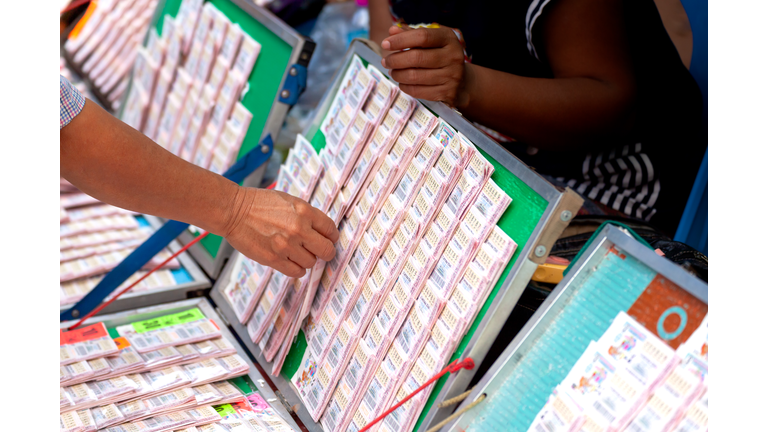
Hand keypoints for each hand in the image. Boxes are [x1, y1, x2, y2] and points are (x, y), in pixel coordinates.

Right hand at [222, 187, 339, 277]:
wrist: (233, 211)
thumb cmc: (258, 204)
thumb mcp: (288, 201)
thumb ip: (306, 215)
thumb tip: (322, 231)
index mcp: (304, 211)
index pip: (331, 229)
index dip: (332, 237)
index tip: (329, 240)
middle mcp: (298, 229)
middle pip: (326, 250)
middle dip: (326, 252)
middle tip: (321, 252)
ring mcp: (286, 246)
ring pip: (311, 262)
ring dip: (306, 259)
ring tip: (296, 252)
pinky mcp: (274, 259)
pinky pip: (297, 272)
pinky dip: (296, 269)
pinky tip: (290, 261)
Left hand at [381, 25, 469, 107]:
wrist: (463, 82)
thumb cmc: (440, 56)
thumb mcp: (431, 41)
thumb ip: (412, 34)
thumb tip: (392, 31)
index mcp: (449, 38)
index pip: (422, 36)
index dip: (401, 40)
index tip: (385, 44)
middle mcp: (453, 56)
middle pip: (416, 57)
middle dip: (395, 60)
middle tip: (386, 61)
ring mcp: (452, 76)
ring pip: (415, 76)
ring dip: (398, 74)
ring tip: (392, 72)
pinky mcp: (447, 93)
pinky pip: (418, 91)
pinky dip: (405, 87)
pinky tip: (402, 82)